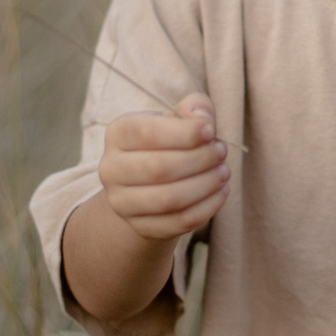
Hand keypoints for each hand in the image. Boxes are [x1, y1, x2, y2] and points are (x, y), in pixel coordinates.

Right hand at [96, 94, 229, 239]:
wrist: (149, 185)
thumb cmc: (169, 143)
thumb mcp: (179, 119)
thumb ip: (195, 108)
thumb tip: (202, 117)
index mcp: (118, 133)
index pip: (147, 133)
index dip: (184, 133)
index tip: (210, 131)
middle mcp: (111, 168)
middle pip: (159, 168)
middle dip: (199, 159)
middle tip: (221, 152)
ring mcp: (121, 202)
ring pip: (168, 199)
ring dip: (205, 185)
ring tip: (223, 172)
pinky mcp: (139, 226)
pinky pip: (178, 222)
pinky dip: (206, 208)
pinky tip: (220, 193)